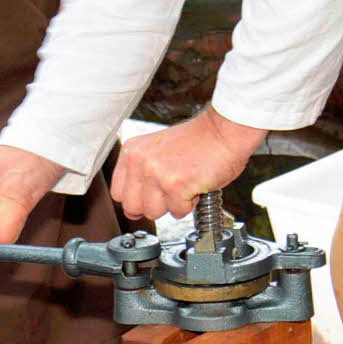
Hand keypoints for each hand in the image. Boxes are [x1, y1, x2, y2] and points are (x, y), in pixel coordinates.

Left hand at [111, 105, 266, 220]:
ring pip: (153, 212)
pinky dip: (189, 205)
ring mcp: (156, 174)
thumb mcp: (156, 150)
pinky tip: (194, 187)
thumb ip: (142, 171)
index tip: (149, 198)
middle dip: (153, 206)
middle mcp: (140, 162)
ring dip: (171, 206)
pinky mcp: (175, 185)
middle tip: (169, 195)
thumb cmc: (198, 141)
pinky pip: (177, 211)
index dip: (137, 200)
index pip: (118, 193)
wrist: (224, 131)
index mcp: (132, 152)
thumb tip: (136, 199)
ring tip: (184, 187)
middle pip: (132, 207)